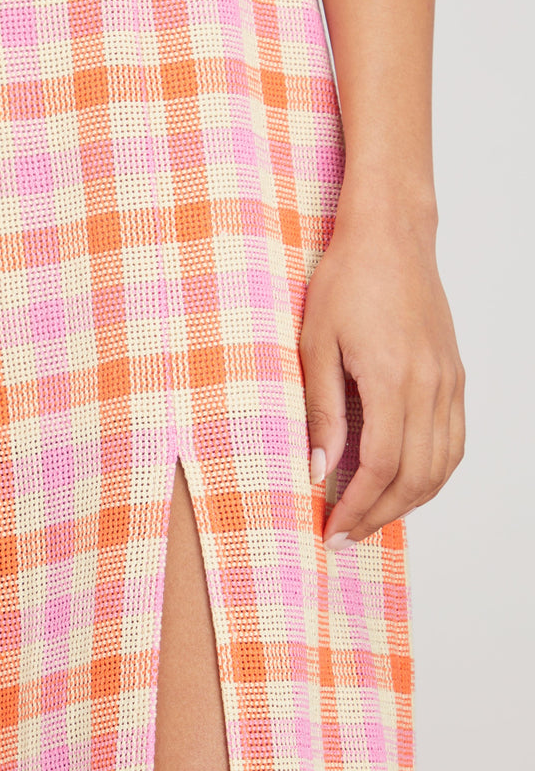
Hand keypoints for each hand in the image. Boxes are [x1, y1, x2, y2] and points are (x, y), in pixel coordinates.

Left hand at [299, 200, 465, 549]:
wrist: (391, 236)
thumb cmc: (346, 281)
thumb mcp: (316, 346)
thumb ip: (321, 412)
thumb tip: (318, 470)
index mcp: (393, 380)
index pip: (380, 467)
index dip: (356, 507)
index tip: (331, 530)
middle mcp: (430, 386)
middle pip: (414, 477)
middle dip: (379, 515)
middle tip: (345, 534)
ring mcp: (449, 382)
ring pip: (441, 465)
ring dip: (407, 502)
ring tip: (371, 518)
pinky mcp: (454, 376)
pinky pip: (453, 441)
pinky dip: (432, 474)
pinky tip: (404, 484)